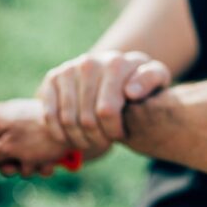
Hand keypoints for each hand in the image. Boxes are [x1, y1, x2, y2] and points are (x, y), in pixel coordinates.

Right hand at [0, 98, 74, 177]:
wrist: (79, 128)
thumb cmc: (40, 137)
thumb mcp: (10, 148)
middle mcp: (12, 119)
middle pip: (1, 151)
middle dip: (12, 165)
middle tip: (20, 168)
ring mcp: (30, 127)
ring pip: (21, 155)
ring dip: (29, 166)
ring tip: (40, 163)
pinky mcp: (46, 134)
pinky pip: (37, 153)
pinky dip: (43, 161)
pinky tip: (52, 163)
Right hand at [38, 50, 171, 153]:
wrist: (118, 69)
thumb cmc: (141, 81)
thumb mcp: (157, 78)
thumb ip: (151, 80)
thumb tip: (131, 92)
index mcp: (116, 63)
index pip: (107, 111)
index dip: (113, 131)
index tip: (121, 136)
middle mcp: (90, 62)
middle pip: (86, 118)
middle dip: (97, 138)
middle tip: (105, 143)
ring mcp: (69, 69)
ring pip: (67, 119)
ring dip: (78, 138)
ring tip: (90, 142)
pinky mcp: (53, 77)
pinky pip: (49, 114)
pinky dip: (58, 132)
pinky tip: (71, 138)